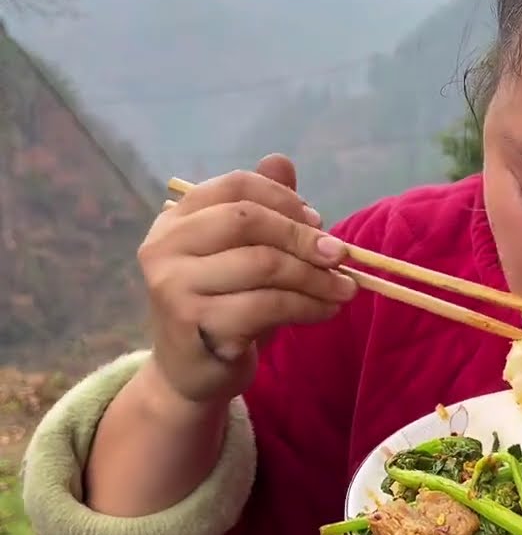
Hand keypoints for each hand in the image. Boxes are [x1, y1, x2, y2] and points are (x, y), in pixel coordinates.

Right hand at [138, 154, 357, 406]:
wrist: (192, 373)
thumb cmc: (225, 305)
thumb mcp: (245, 254)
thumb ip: (263, 209)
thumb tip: (282, 161)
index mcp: (175, 220)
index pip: (235, 186)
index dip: (284, 199)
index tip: (318, 221)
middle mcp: (164, 247)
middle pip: (248, 221)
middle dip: (304, 237)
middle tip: (341, 255)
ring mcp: (174, 286)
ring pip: (264, 265)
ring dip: (316, 277)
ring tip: (344, 289)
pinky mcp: (195, 324)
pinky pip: (267, 305)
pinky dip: (308, 306)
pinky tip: (326, 310)